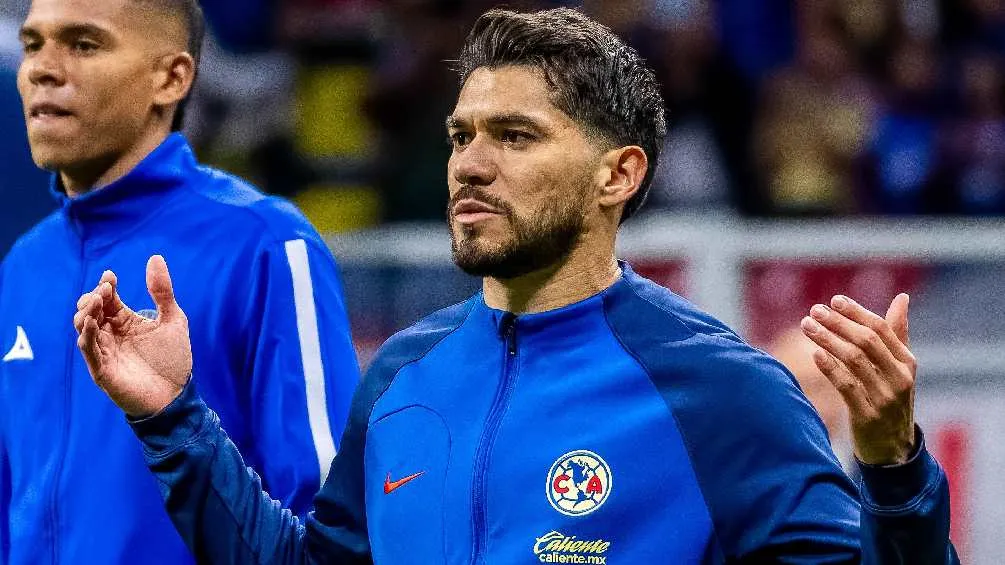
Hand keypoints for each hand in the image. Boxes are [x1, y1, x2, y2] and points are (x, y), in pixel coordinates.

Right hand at [74, 255, 192, 417]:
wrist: (176, 395)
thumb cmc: (173, 359)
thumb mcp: (172, 319)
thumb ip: (162, 291)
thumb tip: (154, 257)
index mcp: (125, 320)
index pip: (107, 298)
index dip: (105, 286)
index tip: (110, 276)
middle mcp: (111, 333)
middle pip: (90, 309)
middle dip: (93, 297)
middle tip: (104, 291)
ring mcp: (105, 350)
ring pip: (83, 327)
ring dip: (85, 312)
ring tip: (95, 302)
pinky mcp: (101, 369)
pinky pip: (88, 349)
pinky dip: (87, 335)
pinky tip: (91, 323)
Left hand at [800, 294, 916, 464]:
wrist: (894, 449)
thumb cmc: (891, 399)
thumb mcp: (899, 369)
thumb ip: (897, 334)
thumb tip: (902, 297)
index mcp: (907, 362)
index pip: (881, 329)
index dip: (856, 312)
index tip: (834, 300)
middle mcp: (899, 378)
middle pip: (866, 341)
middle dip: (838, 323)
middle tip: (814, 311)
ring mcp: (885, 397)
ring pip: (854, 361)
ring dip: (827, 340)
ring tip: (807, 326)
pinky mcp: (868, 416)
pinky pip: (847, 387)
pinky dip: (830, 368)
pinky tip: (815, 355)